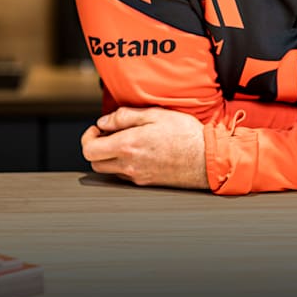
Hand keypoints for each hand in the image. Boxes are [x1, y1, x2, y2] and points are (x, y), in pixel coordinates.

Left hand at [81, 106, 208, 188]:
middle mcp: (129, 165)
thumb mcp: (155, 114)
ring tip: (124, 142)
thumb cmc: (186, 135)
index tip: (98, 129)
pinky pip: (124, 175)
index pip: (90, 149)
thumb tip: (104, 121)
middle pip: (95, 163)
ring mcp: (138, 176)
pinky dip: (123, 164)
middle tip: (108, 135)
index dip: (88, 137)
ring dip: (109, 157)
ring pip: (109, 171)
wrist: (208, 159)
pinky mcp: (147, 182)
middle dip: (96, 147)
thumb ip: (125, 116)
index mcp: (128, 145)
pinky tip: (138, 152)